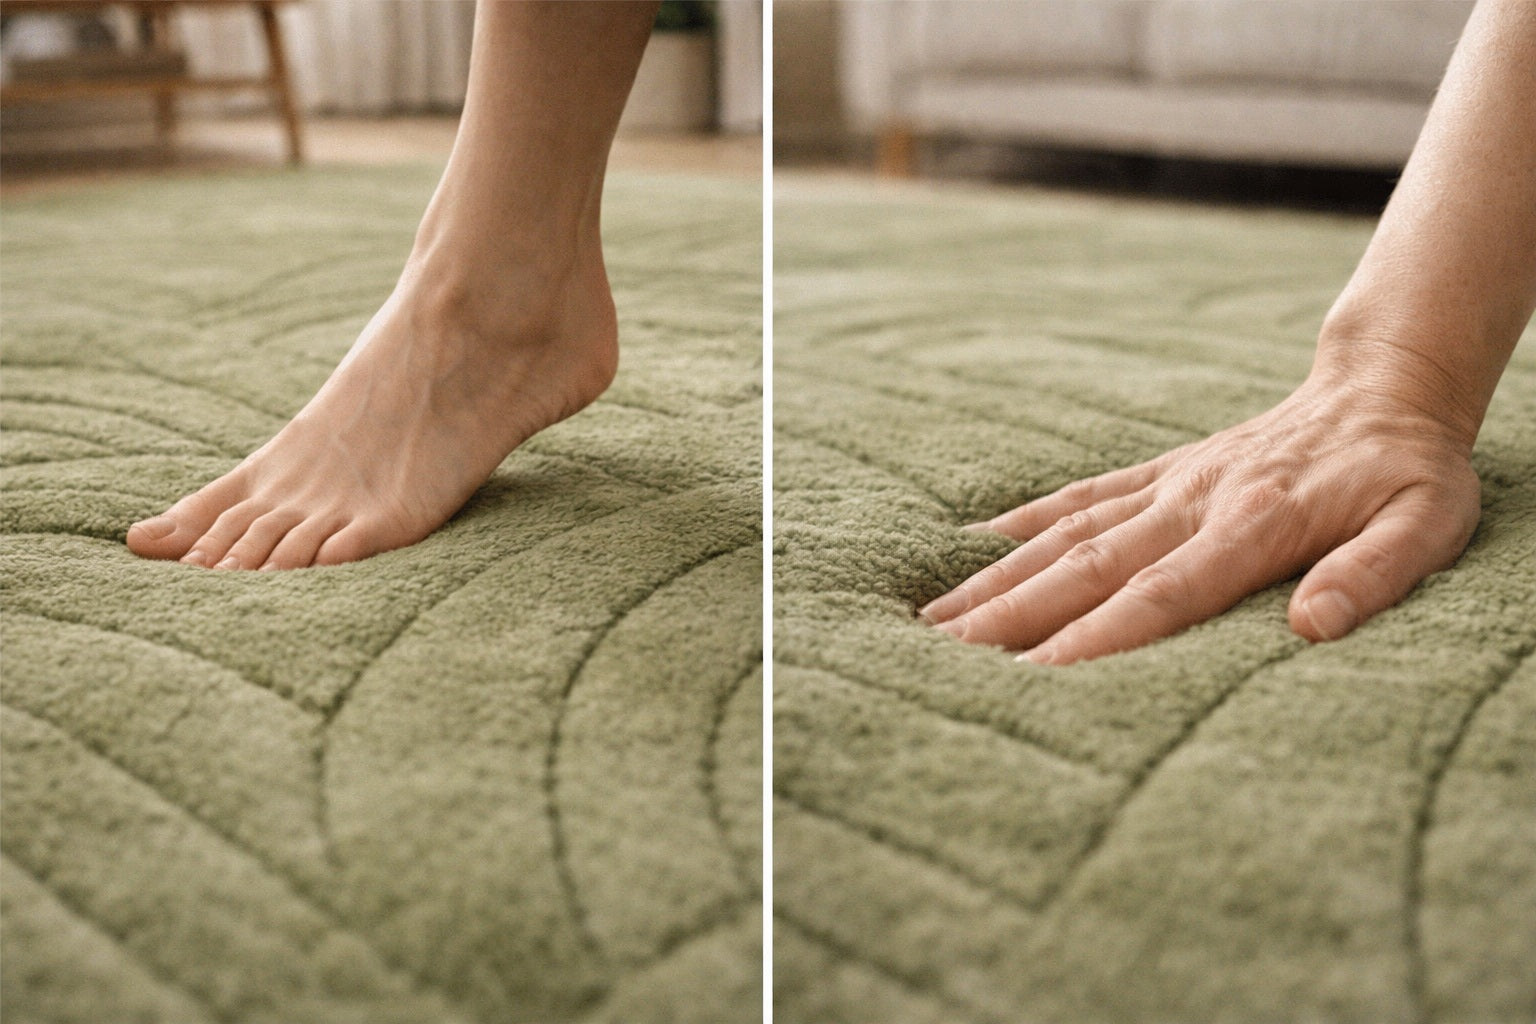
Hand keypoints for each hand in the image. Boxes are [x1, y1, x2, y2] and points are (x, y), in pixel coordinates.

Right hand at [918, 373, 1481, 663]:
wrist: (1382, 386)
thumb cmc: (1409, 472)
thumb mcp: (1428, 523)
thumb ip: (1374, 573)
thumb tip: (1313, 627)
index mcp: (1255, 525)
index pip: (1161, 594)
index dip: (1095, 638)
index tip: (1032, 677)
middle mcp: (1192, 504)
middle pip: (1087, 569)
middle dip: (1011, 616)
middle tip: (942, 658)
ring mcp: (1166, 486)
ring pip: (1066, 536)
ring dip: (998, 578)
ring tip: (932, 619)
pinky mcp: (1157, 473)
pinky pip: (1078, 498)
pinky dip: (1021, 523)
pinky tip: (968, 544)